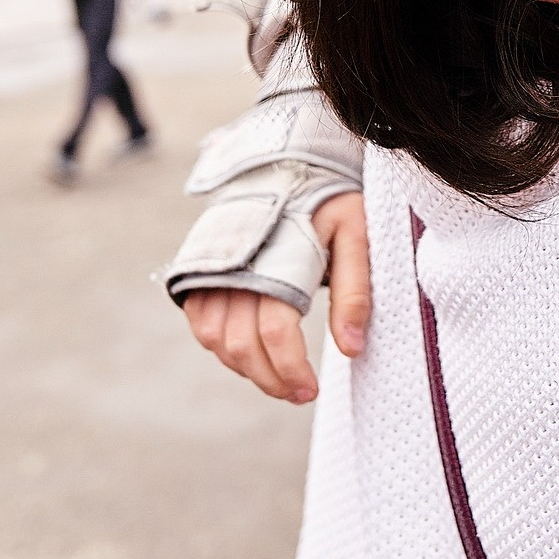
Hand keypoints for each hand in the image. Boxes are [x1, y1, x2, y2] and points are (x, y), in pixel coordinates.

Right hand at [182, 191, 371, 403]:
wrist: (285, 164)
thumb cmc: (327, 201)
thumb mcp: (356, 233)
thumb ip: (356, 291)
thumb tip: (352, 348)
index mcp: (278, 258)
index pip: (275, 332)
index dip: (292, 370)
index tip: (311, 390)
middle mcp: (238, 267)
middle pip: (242, 345)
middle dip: (272, 380)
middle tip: (299, 393)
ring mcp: (214, 270)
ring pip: (218, 341)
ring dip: (248, 369)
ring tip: (280, 379)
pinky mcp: (201, 272)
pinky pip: (201, 324)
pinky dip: (222, 348)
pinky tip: (252, 354)